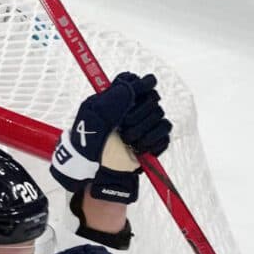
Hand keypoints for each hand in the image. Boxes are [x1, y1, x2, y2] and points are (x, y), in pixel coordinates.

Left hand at [51, 71, 168, 203]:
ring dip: (142, 129)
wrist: (98, 171)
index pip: (140, 82)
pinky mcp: (156, 138)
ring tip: (127, 141)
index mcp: (118, 99)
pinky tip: (138, 148)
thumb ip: (114, 96)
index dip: (140, 87)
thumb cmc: (89, 144)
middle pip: (152, 97)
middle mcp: (135, 108)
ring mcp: (146, 123)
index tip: (133, 97)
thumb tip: (135, 83)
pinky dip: (152, 140)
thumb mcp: (93, 116)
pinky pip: (165, 130)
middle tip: (122, 127)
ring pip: (158, 114)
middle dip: (137, 114)